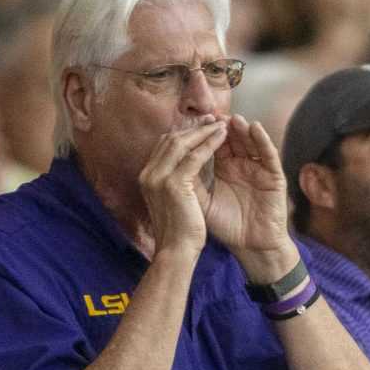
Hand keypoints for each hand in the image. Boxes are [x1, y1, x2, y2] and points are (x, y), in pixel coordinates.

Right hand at [137, 117, 223, 258]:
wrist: (176, 252)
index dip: (183, 133)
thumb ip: (171, 182)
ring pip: (182, 143)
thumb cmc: (177, 231)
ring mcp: (159, 178)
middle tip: (212, 118)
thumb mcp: (170, 201)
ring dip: (203, 131)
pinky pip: (195, 156)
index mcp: (146, 177)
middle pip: (170, 139)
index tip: (201, 126)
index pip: (163, 145)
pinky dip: (209, 143)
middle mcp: (148, 174)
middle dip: (193, 127)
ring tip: (221, 124)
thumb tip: (183, 168)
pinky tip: (222, 137)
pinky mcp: (174, 183)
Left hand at [203, 115, 292, 269]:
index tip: (192, 122)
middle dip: (221, 126)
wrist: (251, 246)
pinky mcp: (274, 176)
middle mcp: (242, 164)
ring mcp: (259, 168)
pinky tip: (255, 128)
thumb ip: (190, 182)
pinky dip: (263, 139)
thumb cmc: (227, 226)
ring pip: (250, 142)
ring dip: (241, 129)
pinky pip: (269, 154)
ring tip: (231, 118)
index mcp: (224, 168)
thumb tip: (171, 161)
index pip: (213, 145)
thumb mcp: (203, 202)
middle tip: (212, 114)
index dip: (204, 134)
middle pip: (231, 139)